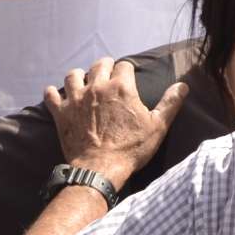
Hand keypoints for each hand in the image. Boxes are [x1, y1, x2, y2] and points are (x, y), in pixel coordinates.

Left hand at [43, 58, 187, 189]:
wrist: (101, 169)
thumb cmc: (131, 149)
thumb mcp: (158, 126)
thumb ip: (170, 103)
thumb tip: (183, 85)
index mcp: (121, 87)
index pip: (124, 66)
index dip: (127, 72)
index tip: (128, 80)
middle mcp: (97, 86)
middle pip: (99, 64)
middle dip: (105, 68)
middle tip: (108, 78)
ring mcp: (76, 98)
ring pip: (73, 74)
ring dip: (79, 77)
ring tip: (84, 84)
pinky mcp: (61, 112)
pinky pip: (51, 94)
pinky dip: (54, 94)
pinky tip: (59, 97)